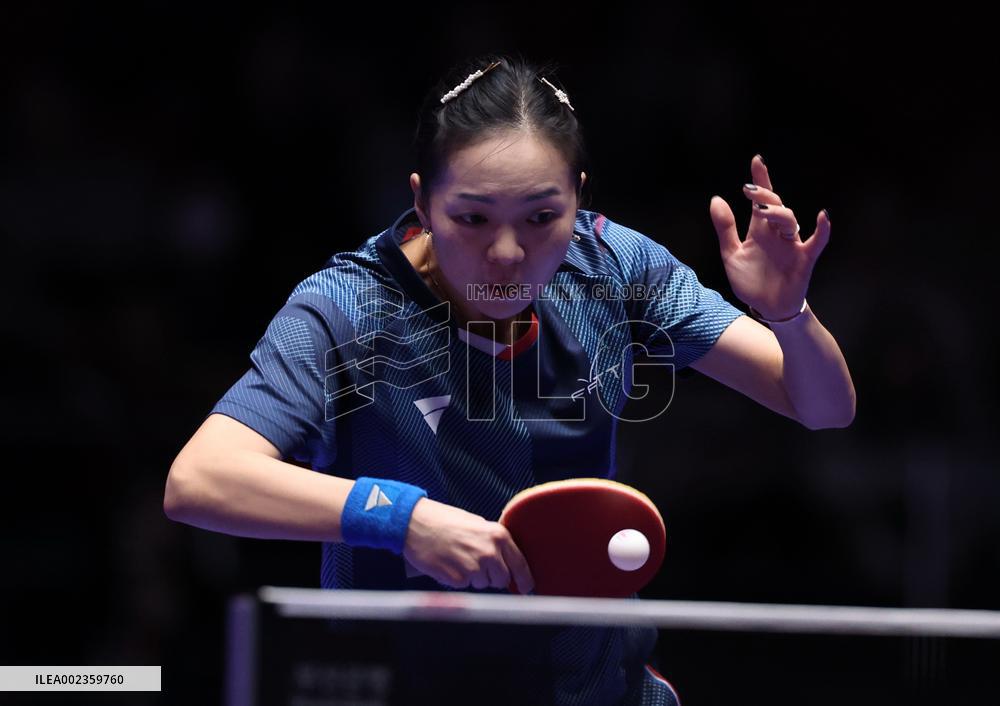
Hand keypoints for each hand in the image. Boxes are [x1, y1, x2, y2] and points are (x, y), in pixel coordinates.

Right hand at [402, 497, 534, 593]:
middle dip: (492, 576)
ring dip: (473, 576)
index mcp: (498, 536)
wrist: (416, 522)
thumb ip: (493, 542)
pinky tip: (448, 563)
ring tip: (457, 558)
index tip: (527, 588)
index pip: (519, 564)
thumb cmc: (445, 521)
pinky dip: (457, 578)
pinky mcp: (457, 579)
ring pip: (482, 584)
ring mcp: (473, 567)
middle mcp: (489, 553)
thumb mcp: (477, 524)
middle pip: (501, 579)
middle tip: (476, 564)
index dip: (525, 579)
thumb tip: (505, 563)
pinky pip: (464, 586)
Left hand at [708, 154, 830, 319]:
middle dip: (764, 196)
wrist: (767, 308)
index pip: (760, 200)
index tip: (757, 160)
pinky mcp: (804, 259)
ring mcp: (792, 245)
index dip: (760, 180)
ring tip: (763, 212)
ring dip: (778, 213)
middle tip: (749, 191)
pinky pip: (817, 242)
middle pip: (775, 206)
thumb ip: (725, 228)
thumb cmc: (751, 281)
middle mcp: (777, 233)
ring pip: (790, 221)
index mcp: (759, 230)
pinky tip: (823, 216)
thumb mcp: (731, 254)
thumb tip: (716, 199)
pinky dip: (823, 229)